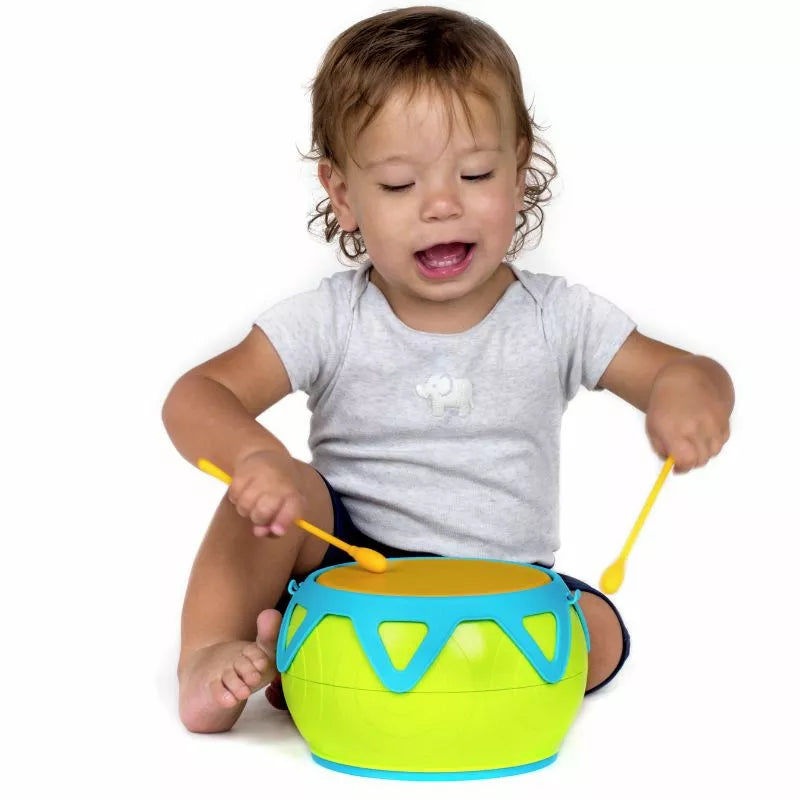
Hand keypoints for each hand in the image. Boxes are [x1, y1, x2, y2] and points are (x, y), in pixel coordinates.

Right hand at [227, 450, 306, 536]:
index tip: (277, 530)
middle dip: (259, 519)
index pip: (291, 508)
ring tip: (253, 501)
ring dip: (246, 509)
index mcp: (293, 494)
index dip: (283, 522)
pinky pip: (234, 496)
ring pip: (244, 506)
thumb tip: (259, 532)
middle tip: (261, 513)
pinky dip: (237, 498)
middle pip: (262, 512)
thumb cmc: (280, 488)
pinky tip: (245, 491)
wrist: (268, 456)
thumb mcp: (287, 506)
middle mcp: (279, 483)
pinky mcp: (243, 472)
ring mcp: (260, 476)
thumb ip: (276, 525)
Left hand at [645, 357, 732, 473]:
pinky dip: (714, 440)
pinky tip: (703, 428)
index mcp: (673, 430)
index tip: (678, 468)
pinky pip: (722, 440)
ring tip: (693, 437)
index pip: (686, 461)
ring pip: (714, 451)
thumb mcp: (653, 428)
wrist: (684, 378)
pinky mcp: (724, 417)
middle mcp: (694, 426)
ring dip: (704, 451)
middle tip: (685, 454)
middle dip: (692, 461)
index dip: (682, 468)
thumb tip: (676, 468)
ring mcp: (711, 421)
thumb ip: (662, 450)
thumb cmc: (665, 406)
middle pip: (701, 459)